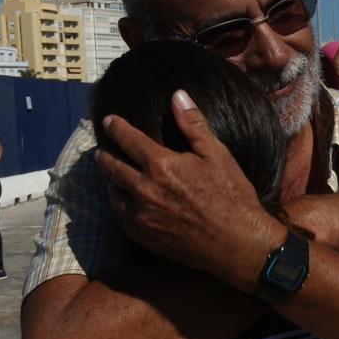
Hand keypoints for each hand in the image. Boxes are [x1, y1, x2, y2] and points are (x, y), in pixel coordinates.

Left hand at [96, 90, 286, 291]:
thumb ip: (193, 124)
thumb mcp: (217, 154)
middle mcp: (145, 190)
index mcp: (162, 166)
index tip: (109, 121)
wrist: (238, 244)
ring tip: (111, 177)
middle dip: (105, 156)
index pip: (128, 140)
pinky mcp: (145, 238)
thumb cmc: (232, 196)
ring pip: (114, 195)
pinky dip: (121, 207)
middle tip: (100, 151)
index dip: (116, 128)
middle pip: (113, 168)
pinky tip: (126, 204)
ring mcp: (142, 217)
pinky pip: (122, 218)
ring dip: (110, 183)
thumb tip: (177, 95)